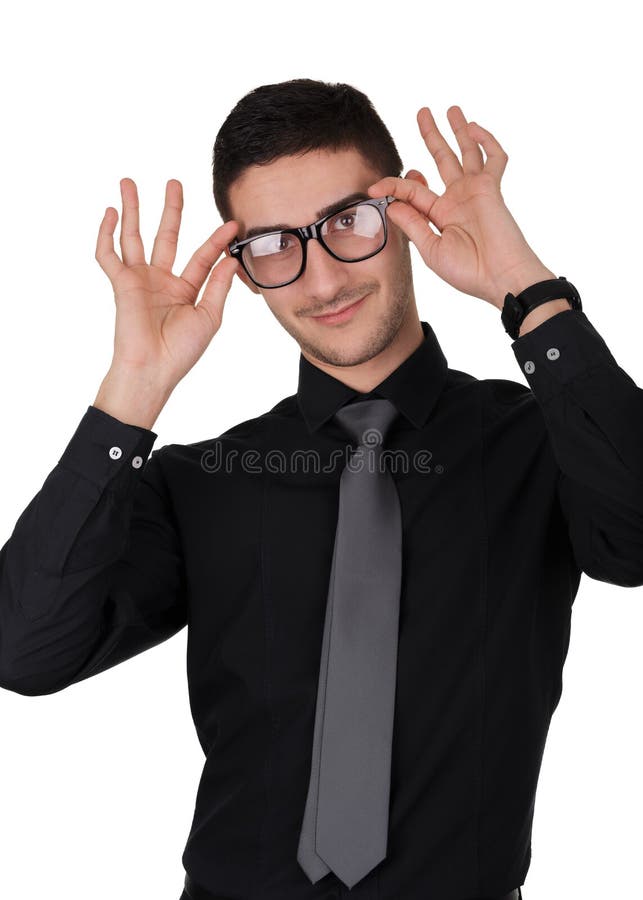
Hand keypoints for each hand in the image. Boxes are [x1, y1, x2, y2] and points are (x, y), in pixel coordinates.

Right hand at [95, 178, 240, 388]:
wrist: (154, 368)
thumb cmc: (181, 351)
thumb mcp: (209, 316)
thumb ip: (217, 285)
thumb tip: (231, 259)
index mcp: (185, 290)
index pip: (202, 256)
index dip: (217, 240)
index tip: (232, 223)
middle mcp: (161, 280)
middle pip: (166, 236)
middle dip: (170, 210)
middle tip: (174, 182)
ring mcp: (140, 280)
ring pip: (134, 237)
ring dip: (132, 210)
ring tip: (128, 182)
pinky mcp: (121, 284)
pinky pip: (108, 255)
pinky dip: (105, 234)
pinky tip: (109, 212)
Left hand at [367, 107, 554, 308]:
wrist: (500, 278)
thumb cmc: (469, 272)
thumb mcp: (432, 250)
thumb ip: (413, 225)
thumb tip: (392, 203)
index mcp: (438, 216)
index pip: (412, 190)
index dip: (392, 186)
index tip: (375, 188)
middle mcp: (456, 199)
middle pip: (441, 159)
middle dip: (431, 136)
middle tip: (422, 113)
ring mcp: (474, 192)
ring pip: (465, 152)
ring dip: (458, 130)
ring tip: (450, 108)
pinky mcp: (492, 189)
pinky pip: (494, 159)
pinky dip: (486, 141)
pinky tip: (473, 128)